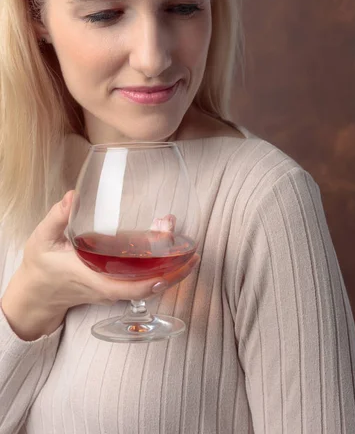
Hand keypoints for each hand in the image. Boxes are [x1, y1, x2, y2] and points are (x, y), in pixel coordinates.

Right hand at [1, 191, 198, 339]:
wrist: (36, 294)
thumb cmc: (41, 267)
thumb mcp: (42, 239)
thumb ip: (57, 217)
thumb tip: (74, 196)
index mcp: (94, 279)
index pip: (132, 288)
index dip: (159, 279)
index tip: (179, 262)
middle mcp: (109, 287)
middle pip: (150, 284)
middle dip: (173, 265)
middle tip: (182, 236)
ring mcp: (114, 288)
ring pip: (149, 282)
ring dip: (169, 263)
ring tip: (177, 233)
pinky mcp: (115, 284)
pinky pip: (142, 279)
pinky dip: (158, 264)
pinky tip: (163, 240)